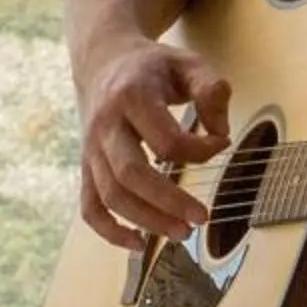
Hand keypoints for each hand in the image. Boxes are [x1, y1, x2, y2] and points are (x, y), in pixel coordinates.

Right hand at [79, 41, 231, 248]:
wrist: (103, 60)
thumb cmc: (152, 67)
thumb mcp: (188, 63)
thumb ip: (211, 89)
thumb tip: (219, 134)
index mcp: (131, 96)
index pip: (165, 139)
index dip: (199, 150)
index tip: (220, 145)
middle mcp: (105, 125)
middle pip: (131, 174)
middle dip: (168, 202)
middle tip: (201, 218)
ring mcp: (91, 149)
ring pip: (111, 195)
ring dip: (146, 221)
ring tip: (182, 233)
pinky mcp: (86, 167)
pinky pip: (90, 206)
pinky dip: (110, 231)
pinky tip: (138, 245)